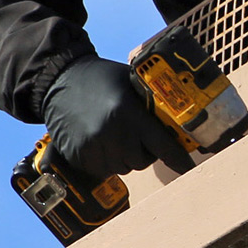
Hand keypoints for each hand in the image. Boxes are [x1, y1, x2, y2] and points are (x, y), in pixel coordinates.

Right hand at [42, 56, 192, 179]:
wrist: (60, 78)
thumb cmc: (103, 77)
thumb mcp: (132, 82)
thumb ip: (151, 103)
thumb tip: (178, 121)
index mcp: (128, 112)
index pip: (161, 145)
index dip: (177, 159)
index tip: (187, 168)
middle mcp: (110, 132)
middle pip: (141, 161)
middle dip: (145, 152)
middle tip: (140, 138)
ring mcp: (91, 146)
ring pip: (121, 168)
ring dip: (125, 158)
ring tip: (119, 138)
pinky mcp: (76, 154)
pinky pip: (101, 170)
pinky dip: (106, 162)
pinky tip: (103, 143)